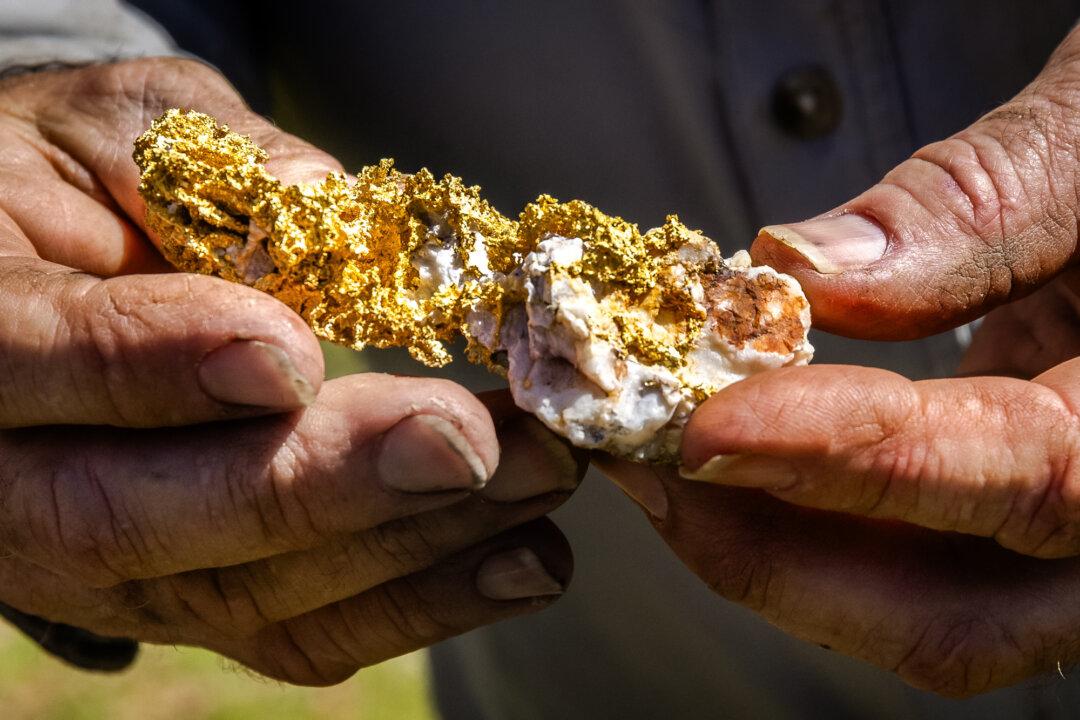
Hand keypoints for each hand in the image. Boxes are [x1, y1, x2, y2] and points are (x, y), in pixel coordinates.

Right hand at [0, 58, 584, 682]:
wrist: (47, 274)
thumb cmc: (81, 179)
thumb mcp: (116, 128)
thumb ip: (197, 162)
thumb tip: (320, 209)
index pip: (33, 359)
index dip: (158, 364)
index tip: (293, 353)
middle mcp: (8, 475)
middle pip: (135, 515)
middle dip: (320, 485)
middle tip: (470, 441)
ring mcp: (97, 563)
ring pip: (238, 593)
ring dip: (408, 545)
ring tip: (541, 478)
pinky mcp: (185, 600)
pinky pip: (294, 633)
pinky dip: (418, 604)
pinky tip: (527, 561)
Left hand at [602, 27, 1079, 696]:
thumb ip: (972, 210)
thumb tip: (803, 274)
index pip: (1020, 476)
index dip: (845, 458)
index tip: (709, 429)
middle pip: (959, 618)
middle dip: (782, 558)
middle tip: (660, 474)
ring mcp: (1067, 522)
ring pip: (921, 606)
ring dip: (774, 549)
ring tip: (667, 470)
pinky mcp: (1012, 499)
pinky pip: (908, 555)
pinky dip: (808, 520)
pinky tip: (733, 461)